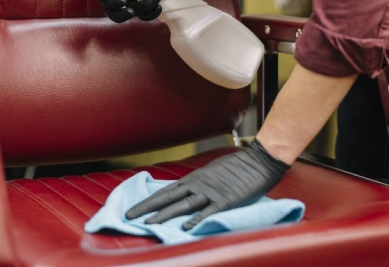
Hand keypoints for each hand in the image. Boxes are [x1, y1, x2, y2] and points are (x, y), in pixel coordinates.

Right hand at [101, 0, 188, 22]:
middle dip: (122, 14)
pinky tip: (159, 6)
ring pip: (131, 13)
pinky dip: (151, 14)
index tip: (123, 1)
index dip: (109, 2)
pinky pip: (144, 16)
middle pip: (113, 11)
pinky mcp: (144, 4)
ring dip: (144, 9)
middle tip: (133, 11)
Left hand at [125, 139, 288, 230]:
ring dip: (165, 214)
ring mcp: (211, 192)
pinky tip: (185, 227)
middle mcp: (197, 185)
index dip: (148, 202)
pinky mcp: (226, 200)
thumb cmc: (237, 167)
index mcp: (193, 179)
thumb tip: (184, 194)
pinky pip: (209, 211)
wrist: (259, 160)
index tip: (132, 210)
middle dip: (147, 208)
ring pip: (183, 205)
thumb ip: (198, 184)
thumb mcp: (211, 173)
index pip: (165, 192)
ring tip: (149, 224)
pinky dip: (197, 219)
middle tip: (129, 217)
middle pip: (167, 198)